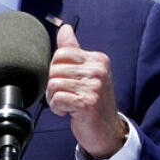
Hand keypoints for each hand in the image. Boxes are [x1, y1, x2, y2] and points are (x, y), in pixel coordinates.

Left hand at [45, 24, 126, 159]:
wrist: (107, 131)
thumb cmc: (93, 101)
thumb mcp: (86, 73)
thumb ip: (73, 51)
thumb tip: (64, 29)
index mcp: (97, 60)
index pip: (61, 53)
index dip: (56, 70)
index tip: (66, 82)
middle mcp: (98, 71)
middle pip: (55, 68)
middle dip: (53, 85)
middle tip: (65, 95)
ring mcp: (94, 87)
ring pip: (53, 84)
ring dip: (54, 98)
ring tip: (66, 104)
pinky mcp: (87, 103)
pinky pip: (56, 98)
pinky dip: (57, 107)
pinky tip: (67, 112)